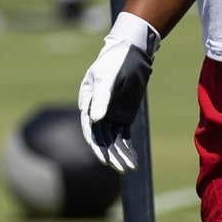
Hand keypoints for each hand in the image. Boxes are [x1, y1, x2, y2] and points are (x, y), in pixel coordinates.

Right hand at [78, 12, 158, 171]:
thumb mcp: (108, 78)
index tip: (105, 159)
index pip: (89, 129)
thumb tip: (96, 120)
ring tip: (130, 168)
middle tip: (121, 168)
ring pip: (113, 140)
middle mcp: (97, 111)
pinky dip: (127, 148)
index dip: (96, 145)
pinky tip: (133, 161)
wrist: (133, 53)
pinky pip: (124, 136)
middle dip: (111, 155)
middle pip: (102, 138)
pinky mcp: (123, 116)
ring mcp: (110, 115)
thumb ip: (102, 98)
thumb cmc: (116, 62)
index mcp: (88, 102)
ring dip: (120, 155)